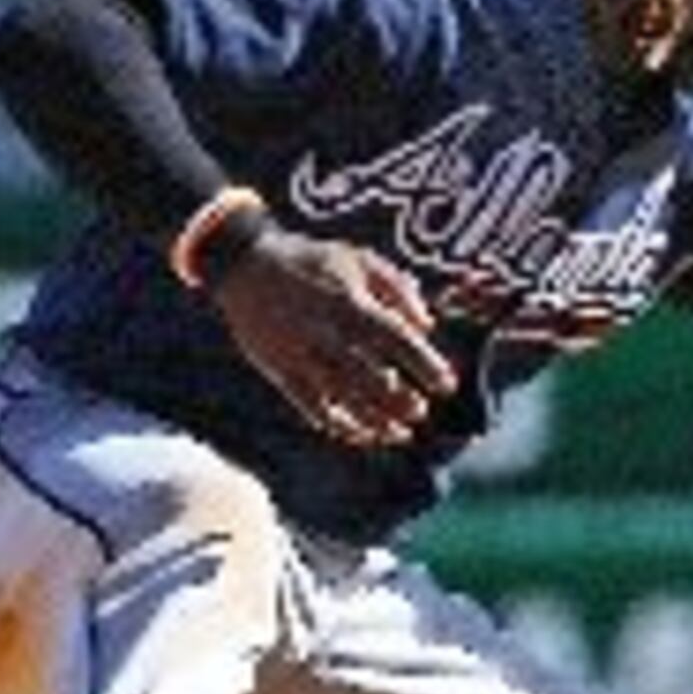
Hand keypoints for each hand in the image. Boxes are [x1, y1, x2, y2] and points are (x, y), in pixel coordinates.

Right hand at [210, 230, 457, 448]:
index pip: (397, 339)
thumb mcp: (359, 259)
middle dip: (401, 399)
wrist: (246, 265)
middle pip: (372, 376)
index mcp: (349, 302)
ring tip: (402, 433)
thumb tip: (428, 325)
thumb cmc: (312, 260)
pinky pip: (313, 408)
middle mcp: (326, 332)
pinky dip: (339, 425)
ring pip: (344, 399)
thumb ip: (398, 288)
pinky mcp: (282, 372)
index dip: (425, 365)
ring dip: (376, 420)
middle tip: (421, 410)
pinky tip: (363, 434)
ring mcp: (302, 356)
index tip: (447, 384)